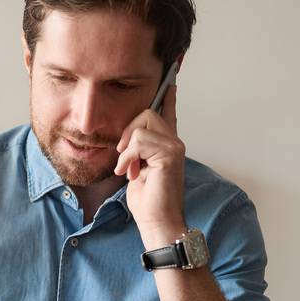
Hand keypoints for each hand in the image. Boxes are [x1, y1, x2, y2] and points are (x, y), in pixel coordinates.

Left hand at [113, 84, 186, 245]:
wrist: (157, 222)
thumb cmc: (147, 201)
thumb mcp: (136, 169)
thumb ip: (137, 150)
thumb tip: (128, 138)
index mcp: (167, 144)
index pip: (168, 112)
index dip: (168, 94)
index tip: (171, 78)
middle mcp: (175, 141)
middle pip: (146, 113)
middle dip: (127, 133)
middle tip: (124, 158)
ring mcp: (175, 146)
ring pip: (141, 125)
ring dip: (126, 149)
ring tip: (127, 170)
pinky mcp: (170, 154)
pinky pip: (138, 140)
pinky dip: (127, 157)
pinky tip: (129, 173)